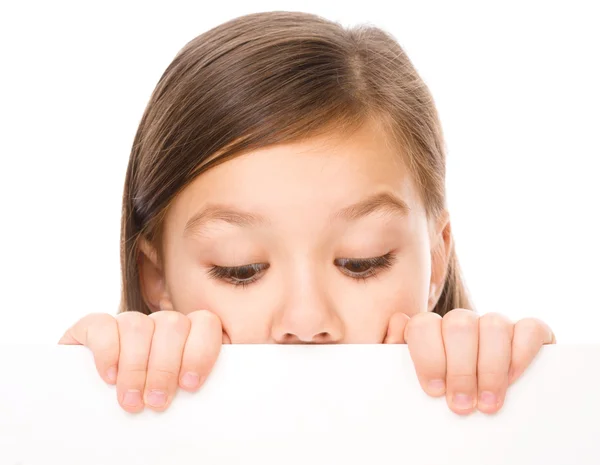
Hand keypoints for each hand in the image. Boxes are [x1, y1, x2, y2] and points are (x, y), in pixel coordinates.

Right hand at [58, 310, 222, 412]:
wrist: (98, 403)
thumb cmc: (153, 399)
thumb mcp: (179, 393)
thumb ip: (194, 385)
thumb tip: (212, 402)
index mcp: (188, 333)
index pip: (205, 323)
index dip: (200, 351)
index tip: (190, 385)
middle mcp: (159, 323)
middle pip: (172, 325)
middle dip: (165, 367)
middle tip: (157, 402)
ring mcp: (127, 322)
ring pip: (138, 325)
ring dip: (136, 366)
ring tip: (132, 401)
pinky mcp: (92, 327)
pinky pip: (101, 324)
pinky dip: (107, 352)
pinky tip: (110, 377)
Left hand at [383, 309, 555, 414]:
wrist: (480, 405)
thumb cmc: (439, 393)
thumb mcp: (409, 379)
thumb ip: (393, 351)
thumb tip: (398, 321)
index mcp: (431, 330)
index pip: (423, 325)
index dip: (429, 357)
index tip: (435, 391)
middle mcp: (462, 323)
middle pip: (459, 324)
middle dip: (460, 369)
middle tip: (462, 405)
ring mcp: (495, 325)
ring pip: (493, 324)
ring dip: (490, 368)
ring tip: (487, 403)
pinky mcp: (529, 334)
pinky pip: (529, 329)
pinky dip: (522, 354)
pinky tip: (513, 380)